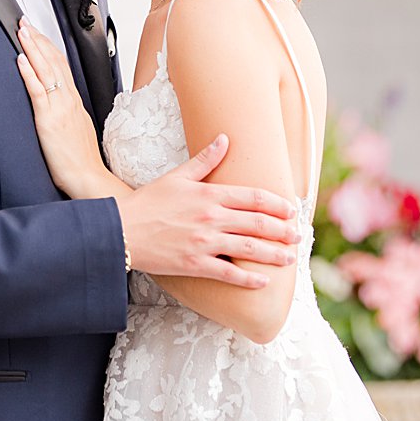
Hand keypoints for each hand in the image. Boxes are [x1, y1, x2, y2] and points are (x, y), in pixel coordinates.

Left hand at [16, 19, 105, 195]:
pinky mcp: (49, 120)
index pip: (62, 65)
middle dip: (39, 39)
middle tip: (26, 22)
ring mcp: (60, 108)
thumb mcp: (78, 128)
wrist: (88, 178)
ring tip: (22, 31)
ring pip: (46, 70)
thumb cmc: (81, 160)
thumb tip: (59, 107)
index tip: (38, 33)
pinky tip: (21, 60)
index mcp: (74, 101)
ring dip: (33, 48)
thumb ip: (68, 113)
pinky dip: (29, 73)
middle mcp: (69, 100)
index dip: (49, 47)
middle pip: (54, 61)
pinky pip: (38, 91)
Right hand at [118, 133, 300, 288]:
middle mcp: (211, 218)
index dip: (276, 203)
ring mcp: (205, 243)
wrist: (122, 230)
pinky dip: (248, 278)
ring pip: (249, 248)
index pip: (252, 197)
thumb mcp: (176, 176)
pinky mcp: (195, 264)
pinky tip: (263, 281)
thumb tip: (224, 139)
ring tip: (290, 257)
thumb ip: (204, 160)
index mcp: (209, 195)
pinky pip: (228, 273)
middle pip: (257, 223)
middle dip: (282, 230)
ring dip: (273, 253)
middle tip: (298, 235)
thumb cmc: (148, 202)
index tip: (291, 209)